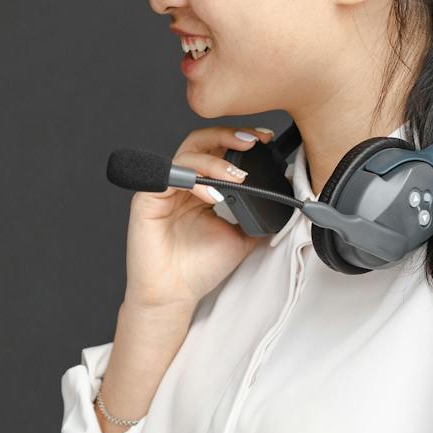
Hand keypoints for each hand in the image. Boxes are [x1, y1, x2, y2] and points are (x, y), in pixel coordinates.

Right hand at [123, 124, 273, 311]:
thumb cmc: (199, 269)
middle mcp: (181, 184)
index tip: (266, 140)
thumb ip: (255, 212)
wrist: (174, 295)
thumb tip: (285, 197)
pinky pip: (169, 177)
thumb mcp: (241, 236)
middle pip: (200, 141)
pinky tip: (212, 195)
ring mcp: (163, 190)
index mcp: (200, 188)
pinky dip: (194, 181)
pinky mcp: (147, 200)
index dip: (239, 139)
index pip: (217, 150)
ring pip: (187, 155)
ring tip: (237, 177)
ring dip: (215, 161)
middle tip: (254, 142)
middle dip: (228, 136)